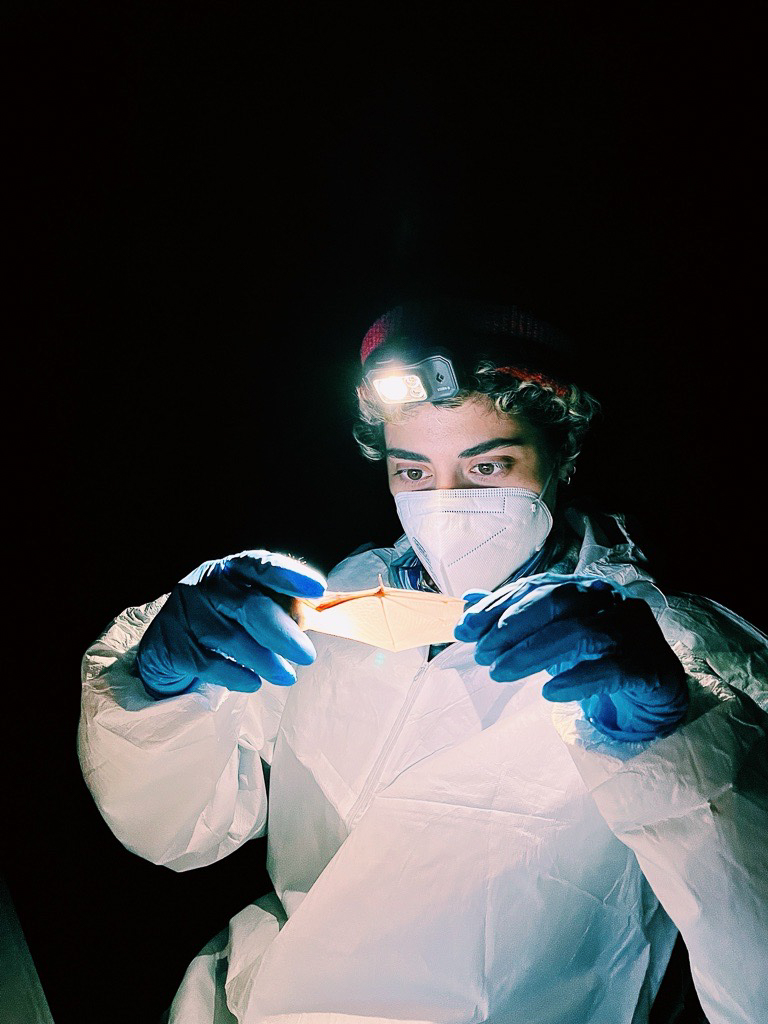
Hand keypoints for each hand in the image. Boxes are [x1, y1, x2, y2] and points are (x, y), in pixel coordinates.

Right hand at [136, 550, 326, 698]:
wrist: (166, 643)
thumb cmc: (221, 620)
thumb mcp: (248, 604)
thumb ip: (281, 604)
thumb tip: (327, 610)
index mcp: (232, 569)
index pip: (261, 566)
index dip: (289, 577)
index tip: (317, 590)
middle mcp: (207, 584)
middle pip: (249, 606)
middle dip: (282, 632)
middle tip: (307, 655)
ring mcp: (186, 612)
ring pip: (230, 638)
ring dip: (264, 661)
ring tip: (287, 677)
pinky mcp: (172, 643)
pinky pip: (208, 663)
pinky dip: (235, 675)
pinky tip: (253, 683)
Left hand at [454, 573, 688, 740]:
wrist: (654, 690)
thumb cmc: (597, 657)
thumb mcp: (550, 635)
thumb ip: (513, 617)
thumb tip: (467, 602)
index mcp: (583, 589)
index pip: (535, 588)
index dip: (497, 606)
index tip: (463, 630)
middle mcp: (608, 601)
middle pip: (557, 602)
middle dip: (512, 626)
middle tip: (481, 654)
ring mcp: (632, 630)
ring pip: (580, 632)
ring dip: (534, 653)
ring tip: (499, 674)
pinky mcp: (648, 664)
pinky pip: (612, 668)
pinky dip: (578, 679)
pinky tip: (550, 692)